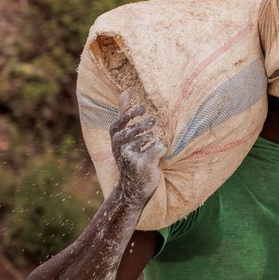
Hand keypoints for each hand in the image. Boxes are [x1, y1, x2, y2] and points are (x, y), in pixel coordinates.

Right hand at [111, 91, 164, 205]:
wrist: (133, 188)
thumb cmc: (132, 156)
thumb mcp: (125, 135)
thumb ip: (124, 114)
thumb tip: (126, 92)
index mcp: (116, 140)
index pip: (118, 124)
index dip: (128, 114)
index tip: (143, 107)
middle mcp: (118, 149)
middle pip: (129, 133)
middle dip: (141, 125)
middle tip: (153, 121)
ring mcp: (128, 159)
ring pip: (139, 142)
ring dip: (149, 136)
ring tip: (156, 131)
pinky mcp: (140, 167)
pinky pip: (151, 152)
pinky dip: (158, 147)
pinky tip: (162, 145)